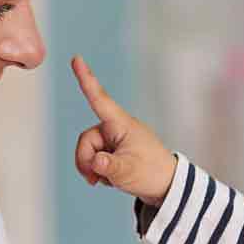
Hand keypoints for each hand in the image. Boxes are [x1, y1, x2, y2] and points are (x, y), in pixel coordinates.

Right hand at [71, 56, 176, 206]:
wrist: (166, 184)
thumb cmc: (151, 172)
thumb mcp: (128, 172)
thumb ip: (109, 166)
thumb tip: (95, 163)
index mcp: (121, 124)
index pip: (99, 98)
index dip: (86, 79)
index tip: (76, 58)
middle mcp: (115, 128)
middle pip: (86, 140)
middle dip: (86, 161)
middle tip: (95, 180)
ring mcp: (113, 140)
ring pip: (88, 152)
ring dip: (91, 168)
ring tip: (106, 180)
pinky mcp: (113, 151)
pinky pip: (94, 159)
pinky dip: (98, 171)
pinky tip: (110, 178)